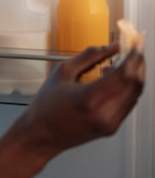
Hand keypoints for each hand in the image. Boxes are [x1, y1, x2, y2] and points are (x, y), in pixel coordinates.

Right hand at [18, 42, 144, 158]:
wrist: (41, 135)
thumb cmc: (46, 105)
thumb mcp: (63, 72)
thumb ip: (90, 56)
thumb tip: (113, 46)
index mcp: (89, 98)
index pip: (125, 74)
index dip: (134, 56)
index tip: (136, 43)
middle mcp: (104, 114)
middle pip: (135, 84)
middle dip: (138, 63)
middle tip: (133, 48)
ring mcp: (110, 124)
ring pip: (134, 94)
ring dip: (133, 75)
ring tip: (117, 64)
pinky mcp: (111, 128)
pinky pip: (128, 103)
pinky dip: (126, 88)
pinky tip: (113, 79)